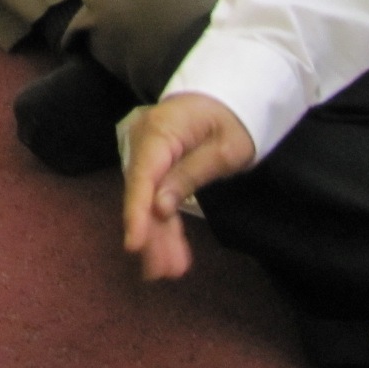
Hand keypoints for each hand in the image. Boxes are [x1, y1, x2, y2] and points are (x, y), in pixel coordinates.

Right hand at [122, 94, 256, 280]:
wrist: (232, 95)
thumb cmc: (234, 119)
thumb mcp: (225, 149)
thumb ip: (191, 175)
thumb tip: (159, 207)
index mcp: (160, 130)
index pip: (143, 175)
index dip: (137, 212)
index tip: (134, 243)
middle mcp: (142, 139)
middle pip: (141, 192)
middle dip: (151, 234)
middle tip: (163, 272)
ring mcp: (145, 151)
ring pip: (146, 198)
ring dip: (158, 235)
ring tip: (169, 270)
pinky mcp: (153, 163)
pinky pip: (154, 194)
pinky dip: (163, 223)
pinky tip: (171, 251)